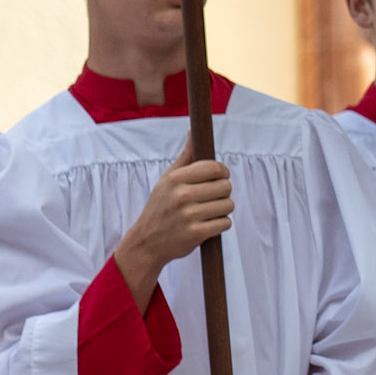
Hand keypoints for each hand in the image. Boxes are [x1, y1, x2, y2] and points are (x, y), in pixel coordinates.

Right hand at [116, 136, 232, 311]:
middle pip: (225, 186)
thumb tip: (193, 131)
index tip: (219, 178)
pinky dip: (220, 225)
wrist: (146, 242)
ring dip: (223, 210)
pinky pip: (225, 223)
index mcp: (176, 179)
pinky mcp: (196, 234)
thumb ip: (185, 157)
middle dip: (223, 192)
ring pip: (228, 205)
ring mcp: (189, 215)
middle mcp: (182, 195)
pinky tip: (207, 225)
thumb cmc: (160, 207)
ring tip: (208, 212)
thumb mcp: (167, 180)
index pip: (215, 168)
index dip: (223, 172)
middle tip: (211, 199)